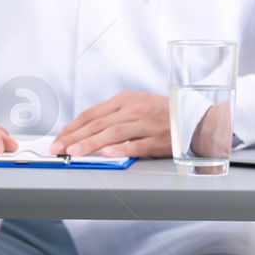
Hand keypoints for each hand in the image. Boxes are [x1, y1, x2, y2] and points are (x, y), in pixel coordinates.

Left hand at [51, 92, 170, 157]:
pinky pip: (136, 145)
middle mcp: (133, 110)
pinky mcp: (157, 139)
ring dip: (91, 143)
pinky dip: (120, 149)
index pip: (92, 114)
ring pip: (113, 133)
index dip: (73, 127)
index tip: (59, 138)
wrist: (195, 119)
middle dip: (75, 137)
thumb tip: (85, 129)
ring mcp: (145, 125)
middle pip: (98, 123)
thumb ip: (113, 116)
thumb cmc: (162, 113)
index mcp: (125, 100)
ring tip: (74, 152)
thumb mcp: (136, 106)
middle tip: (59, 148)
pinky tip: (107, 154)